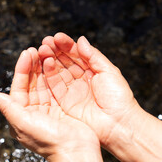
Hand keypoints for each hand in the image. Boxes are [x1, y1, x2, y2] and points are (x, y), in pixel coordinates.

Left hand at [0, 48, 99, 161]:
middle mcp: (31, 112)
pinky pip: (55, 88)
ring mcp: (46, 110)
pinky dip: (54, 75)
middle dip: (32, 66)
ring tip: (46, 51)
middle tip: (36, 49)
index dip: (21, 69)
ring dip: (43, 68)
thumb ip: (9, 108)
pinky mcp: (60, 109)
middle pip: (30, 83)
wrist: (76, 152)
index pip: (18, 87)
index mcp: (19, 116)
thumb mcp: (23, 123)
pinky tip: (56, 63)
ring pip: (42, 83)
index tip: (27, 53)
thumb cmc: (48, 140)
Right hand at [38, 33, 139, 152]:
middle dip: (54, 50)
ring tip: (42, 49)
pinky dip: (48, 74)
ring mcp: (71, 91)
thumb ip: (93, 56)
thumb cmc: (119, 99)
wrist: (118, 125)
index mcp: (92, 71)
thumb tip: (80, 40)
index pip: (76, 54)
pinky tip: (45, 63)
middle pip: (64, 62)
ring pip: (57, 72)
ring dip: (48, 60)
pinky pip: (54, 85)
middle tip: (45, 41)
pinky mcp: (64, 101)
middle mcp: (80, 80)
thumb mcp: (109, 71)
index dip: (66, 45)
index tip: (57, 37)